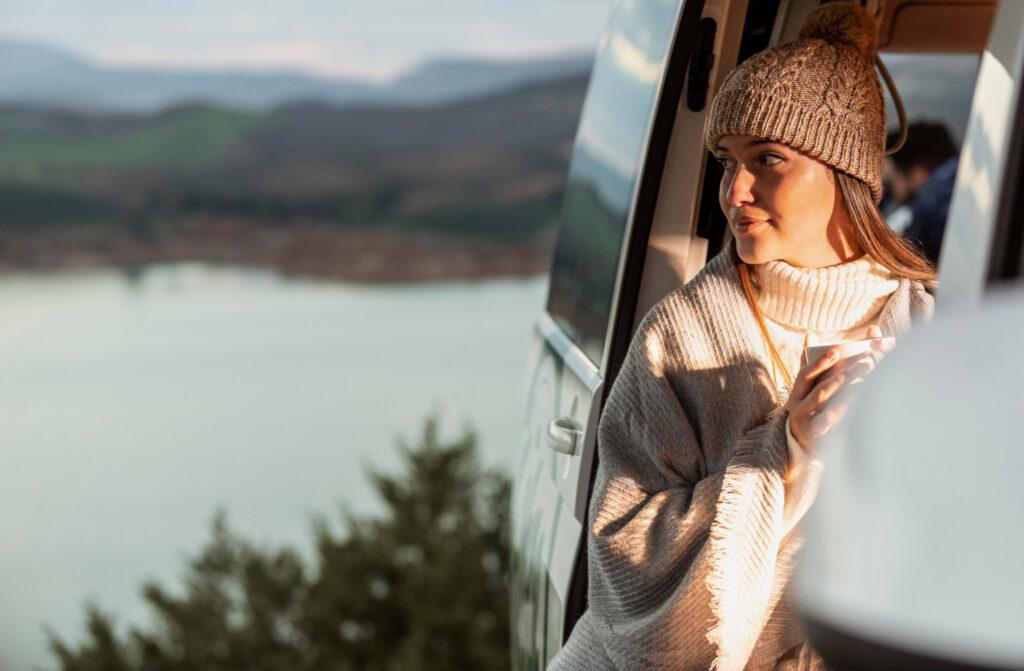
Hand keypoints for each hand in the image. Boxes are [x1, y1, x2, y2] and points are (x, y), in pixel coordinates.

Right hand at [788, 325, 892, 449]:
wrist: (803, 445)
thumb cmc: (809, 407)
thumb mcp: (805, 387)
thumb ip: (810, 362)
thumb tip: (810, 334)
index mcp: (796, 393)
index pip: (804, 375)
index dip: (819, 363)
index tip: (836, 351)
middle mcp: (799, 409)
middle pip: (820, 392)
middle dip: (843, 377)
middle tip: (866, 363)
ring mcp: (809, 427)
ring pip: (830, 411)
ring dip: (851, 397)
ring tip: (870, 383)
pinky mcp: (822, 442)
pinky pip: (838, 430)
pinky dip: (851, 420)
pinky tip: (865, 409)